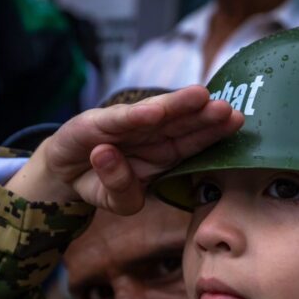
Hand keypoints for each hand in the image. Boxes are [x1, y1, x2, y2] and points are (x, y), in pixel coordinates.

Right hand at [8, 86, 242, 213]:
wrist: (63, 174)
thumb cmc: (98, 184)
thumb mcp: (116, 201)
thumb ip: (123, 192)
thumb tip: (112, 158)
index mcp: (163, 152)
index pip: (192, 141)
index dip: (213, 132)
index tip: (236, 121)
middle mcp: (147, 134)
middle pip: (179, 123)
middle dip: (202, 115)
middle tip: (226, 107)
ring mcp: (122, 126)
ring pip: (153, 115)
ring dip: (176, 106)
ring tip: (199, 97)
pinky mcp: (93, 123)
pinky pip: (117, 120)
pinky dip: (134, 116)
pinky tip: (153, 112)